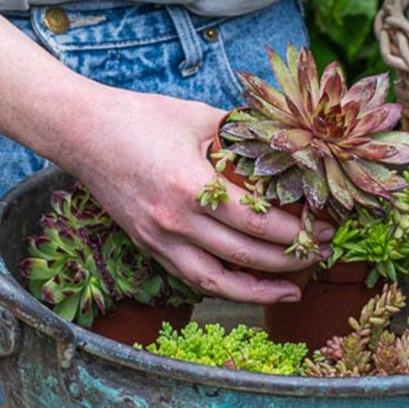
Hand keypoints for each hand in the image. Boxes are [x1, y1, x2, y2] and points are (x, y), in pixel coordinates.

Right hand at [62, 87, 332, 304]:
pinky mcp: (149, 246)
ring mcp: (159, 239)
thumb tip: (285, 145)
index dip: (296, 231)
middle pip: (245, 256)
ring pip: (218, 282)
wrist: (83, 133)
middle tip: (322, 253)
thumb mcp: (199, 117)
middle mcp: (175, 222)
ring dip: (259, 290)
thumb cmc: (141, 118)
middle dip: (291, 260)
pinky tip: (248, 286)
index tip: (325, 228)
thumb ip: (241, 135)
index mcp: (191, 186)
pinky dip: (225, 287)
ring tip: (293, 289)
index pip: (257, 222)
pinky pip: (193, 277)